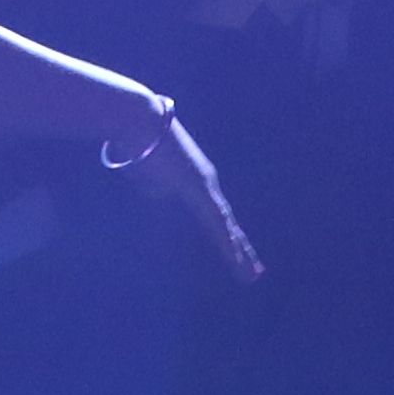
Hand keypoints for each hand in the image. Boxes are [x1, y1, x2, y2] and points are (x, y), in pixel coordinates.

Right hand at [115, 111, 262, 283]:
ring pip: (226, 226)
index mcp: (197, 183)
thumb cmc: (139, 144)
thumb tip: (160, 195)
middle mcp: (208, 184)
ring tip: (250, 274)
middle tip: (255, 274)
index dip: (229, 238)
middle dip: (241, 250)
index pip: (217, 218)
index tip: (240, 258)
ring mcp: (206, 184)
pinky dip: (225, 240)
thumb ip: (159, 191)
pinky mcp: (199, 185)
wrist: (139, 120)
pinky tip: (235, 255)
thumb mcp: (148, 177)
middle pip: (227, 224)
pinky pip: (215, 219)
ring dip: (238, 252)